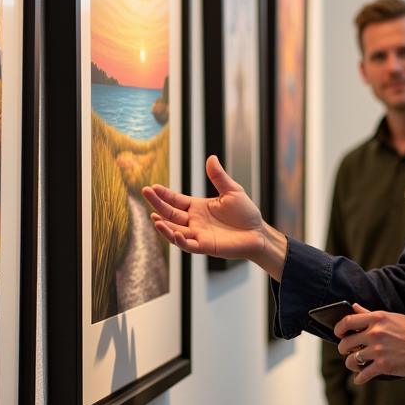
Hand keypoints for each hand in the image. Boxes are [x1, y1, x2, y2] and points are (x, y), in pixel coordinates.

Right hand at [142, 155, 287, 275]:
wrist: (258, 232)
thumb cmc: (245, 213)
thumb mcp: (232, 191)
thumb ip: (218, 177)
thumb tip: (211, 157)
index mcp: (198, 207)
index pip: (176, 200)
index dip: (164, 195)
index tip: (152, 187)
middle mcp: (194, 221)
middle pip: (171, 214)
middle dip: (158, 204)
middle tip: (145, 193)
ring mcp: (198, 234)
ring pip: (175, 231)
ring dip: (164, 226)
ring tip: (154, 218)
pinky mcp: (206, 246)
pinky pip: (189, 245)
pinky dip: (180, 240)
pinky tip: (174, 233)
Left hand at [336, 304, 404, 384]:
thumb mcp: (391, 317)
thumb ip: (370, 313)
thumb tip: (353, 306)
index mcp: (376, 319)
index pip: (347, 321)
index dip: (338, 329)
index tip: (338, 333)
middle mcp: (374, 333)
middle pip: (346, 343)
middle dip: (344, 349)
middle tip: (347, 351)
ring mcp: (378, 350)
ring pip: (352, 360)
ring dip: (351, 364)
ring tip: (355, 364)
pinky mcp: (383, 366)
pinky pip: (363, 374)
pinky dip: (359, 378)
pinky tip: (360, 378)